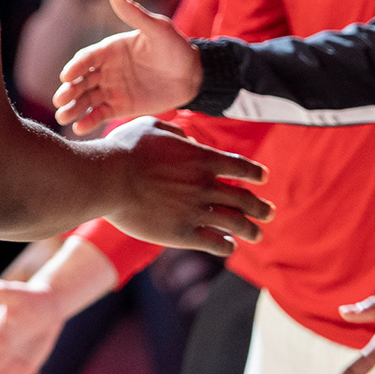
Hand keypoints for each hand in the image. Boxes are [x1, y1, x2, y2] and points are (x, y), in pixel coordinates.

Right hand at [52, 0, 202, 135]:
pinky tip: (79, 129)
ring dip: (73, 108)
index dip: (75, 67)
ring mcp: (111, 89)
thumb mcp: (158, 29)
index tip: (66, 77)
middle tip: (59, 100)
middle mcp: (105, 70)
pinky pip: (100, 114)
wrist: (193, 75)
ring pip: (86, 99)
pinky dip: (89, 121)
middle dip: (69, 90)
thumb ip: (135, 16)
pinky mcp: (119, 107)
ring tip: (62, 118)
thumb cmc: (175, 48)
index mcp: (109, 50)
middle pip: (81, 81)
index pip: (87, 58)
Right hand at [99, 116, 271, 257]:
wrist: (106, 179)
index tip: (262, 178)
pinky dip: (227, 245)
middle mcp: (205, 185)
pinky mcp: (183, 233)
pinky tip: (228, 246)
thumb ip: (176, 133)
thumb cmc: (124, 150)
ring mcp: (196, 211)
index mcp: (202, 158)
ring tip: (257, 234)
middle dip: (261, 207)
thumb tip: (188, 140)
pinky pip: (216, 243)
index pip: (243, 167)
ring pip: (238, 224)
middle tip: (268, 211)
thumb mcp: (151, 127)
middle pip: (246, 199)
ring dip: (252, 230)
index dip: (256, 173)